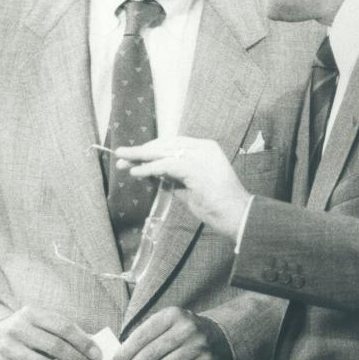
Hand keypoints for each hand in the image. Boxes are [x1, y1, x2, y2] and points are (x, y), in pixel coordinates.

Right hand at [0, 306, 100, 359]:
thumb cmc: (26, 332)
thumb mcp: (41, 324)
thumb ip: (63, 332)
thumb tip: (91, 348)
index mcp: (31, 313)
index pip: (63, 327)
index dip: (83, 342)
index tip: (96, 355)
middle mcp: (17, 328)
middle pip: (54, 346)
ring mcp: (7, 347)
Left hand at [112, 306, 231, 359]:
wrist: (220, 336)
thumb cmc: (184, 333)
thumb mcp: (167, 325)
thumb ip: (147, 336)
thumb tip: (121, 359)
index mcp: (172, 315)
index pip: (143, 335)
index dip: (126, 352)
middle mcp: (186, 328)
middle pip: (152, 352)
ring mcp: (198, 345)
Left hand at [115, 138, 249, 240]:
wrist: (237, 216)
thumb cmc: (216, 205)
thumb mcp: (188, 187)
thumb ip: (172, 177)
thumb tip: (151, 172)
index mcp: (205, 149)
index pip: (172, 144)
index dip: (151, 149)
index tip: (133, 156)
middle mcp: (203, 148)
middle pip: (165, 145)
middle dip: (141, 151)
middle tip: (121, 155)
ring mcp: (201, 156)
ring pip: (163, 152)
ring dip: (140, 157)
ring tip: (122, 160)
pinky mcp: (196, 167)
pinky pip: (166, 165)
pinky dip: (149, 168)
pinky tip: (136, 172)